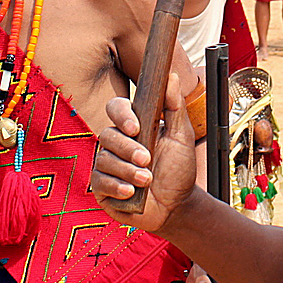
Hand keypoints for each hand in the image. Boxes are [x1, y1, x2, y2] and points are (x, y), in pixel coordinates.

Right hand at [90, 74, 197, 233]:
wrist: (177, 206)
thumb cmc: (178, 169)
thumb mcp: (182, 137)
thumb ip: (174, 107)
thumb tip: (170, 76)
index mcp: (133, 126)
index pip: (117, 109)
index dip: (122, 115)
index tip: (135, 127)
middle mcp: (116, 143)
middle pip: (108, 135)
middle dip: (128, 148)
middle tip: (147, 159)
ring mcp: (107, 165)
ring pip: (104, 159)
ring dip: (127, 170)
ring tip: (146, 180)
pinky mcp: (102, 187)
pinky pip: (100, 182)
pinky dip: (116, 186)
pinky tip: (130, 192)